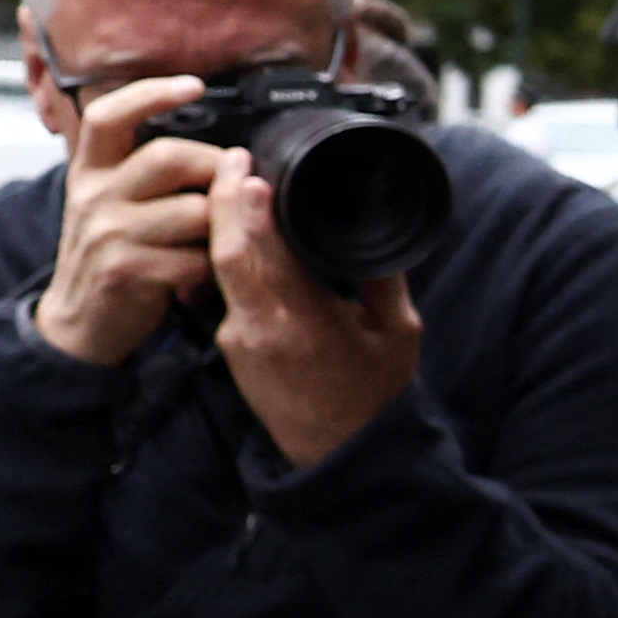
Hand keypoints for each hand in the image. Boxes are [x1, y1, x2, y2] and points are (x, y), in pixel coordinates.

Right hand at [33, 73, 222, 364]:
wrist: (82, 320)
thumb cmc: (116, 253)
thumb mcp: (116, 202)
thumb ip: (149, 171)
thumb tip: (221, 146)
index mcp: (92, 171)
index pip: (108, 116)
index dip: (150, 93)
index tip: (193, 85)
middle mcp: (94, 195)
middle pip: (169, 156)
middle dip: (216, 168)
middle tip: (234, 186)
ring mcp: (107, 233)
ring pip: (194, 210)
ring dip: (222, 226)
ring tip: (219, 239)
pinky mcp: (125, 270)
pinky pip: (196, 258)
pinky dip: (212, 268)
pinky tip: (206, 274)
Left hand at [206, 148, 419, 468]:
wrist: (339, 454)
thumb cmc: (373, 396)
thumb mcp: (398, 332)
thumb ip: (382, 278)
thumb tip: (372, 231)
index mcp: (303, 323)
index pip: (260, 254)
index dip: (247, 208)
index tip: (250, 170)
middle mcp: (259, 329)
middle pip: (225, 252)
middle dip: (225, 201)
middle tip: (234, 162)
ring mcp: (238, 339)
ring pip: (220, 268)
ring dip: (225, 225)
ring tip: (237, 188)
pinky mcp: (230, 346)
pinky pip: (227, 290)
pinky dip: (232, 256)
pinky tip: (242, 234)